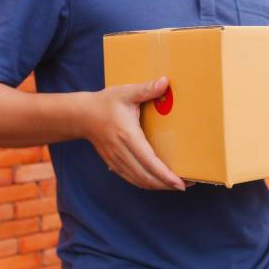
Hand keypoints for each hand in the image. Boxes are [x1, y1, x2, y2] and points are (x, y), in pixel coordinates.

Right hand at [80, 76, 186, 190]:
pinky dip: (147, 184)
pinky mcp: (114, 164)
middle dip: (166, 184)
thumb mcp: (126, 92)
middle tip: (187, 184)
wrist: (82, 115)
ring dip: (158, 186)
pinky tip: (158, 182)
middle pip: (146, 177)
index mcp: (127, 136)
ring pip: (139, 181)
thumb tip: (165, 82)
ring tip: (176, 185)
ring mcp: (116, 160)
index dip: (165, 175)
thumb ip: (146, 89)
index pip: (149, 161)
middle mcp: (121, 152)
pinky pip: (132, 179)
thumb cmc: (106, 102)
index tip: (180, 182)